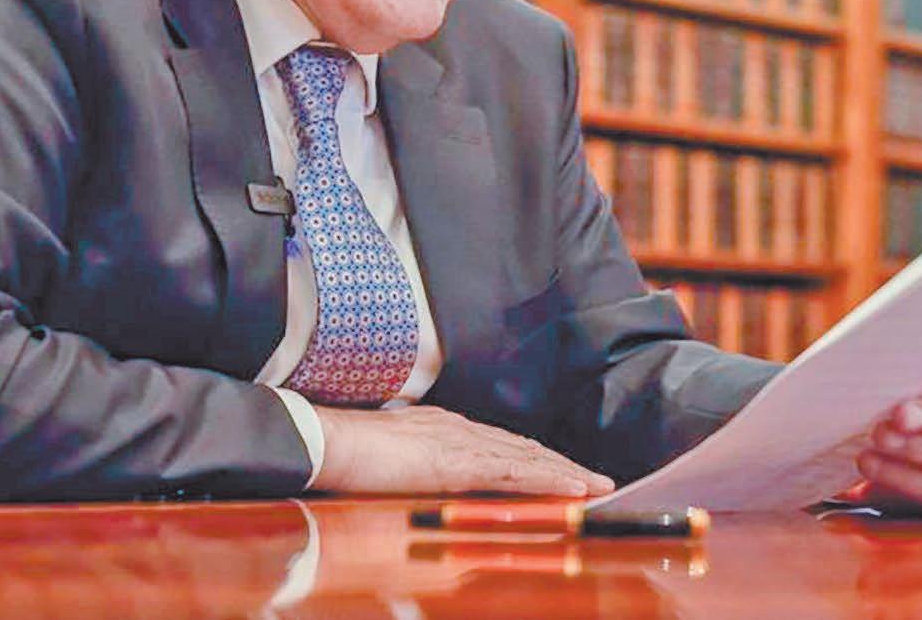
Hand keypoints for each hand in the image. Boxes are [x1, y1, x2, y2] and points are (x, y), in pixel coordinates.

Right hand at [312, 405, 614, 496]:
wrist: (323, 440)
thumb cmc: (346, 456)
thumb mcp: (391, 467)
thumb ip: (417, 475)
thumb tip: (432, 492)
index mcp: (443, 430)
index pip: (501, 446)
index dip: (536, 460)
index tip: (562, 473)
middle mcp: (459, 429)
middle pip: (523, 448)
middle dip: (562, 465)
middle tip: (598, 481)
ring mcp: (460, 441)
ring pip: (526, 457)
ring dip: (566, 472)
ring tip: (597, 486)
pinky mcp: (456, 461)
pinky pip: (514, 471)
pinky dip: (548, 479)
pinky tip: (572, 488)